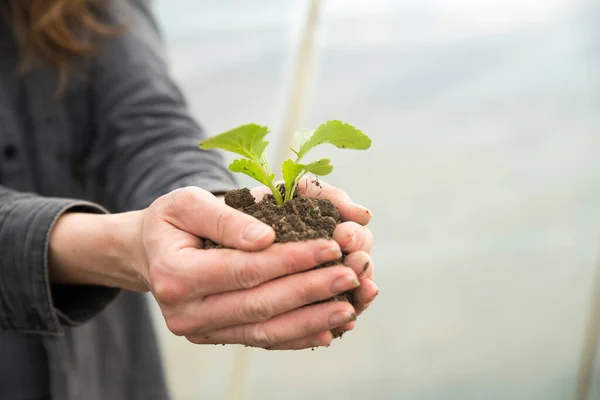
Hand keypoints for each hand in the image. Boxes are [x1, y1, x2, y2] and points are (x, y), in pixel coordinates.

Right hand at [135, 187, 362, 348]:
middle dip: (310, 290)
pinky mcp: (216, 337)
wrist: (149, 253)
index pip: (246, 269)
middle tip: (351, 274)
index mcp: (176, 273)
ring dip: (311, 319)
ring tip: (350, 306)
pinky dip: (297, 336)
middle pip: (260, 304)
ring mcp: (201, 330)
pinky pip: (261, 341)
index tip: (330, 245)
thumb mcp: (187, 203)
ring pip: (265, 331)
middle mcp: (186, 312)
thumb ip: (224, 219)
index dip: (291, 259)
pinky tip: (328, 329)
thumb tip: (265, 238)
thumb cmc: (172, 221)